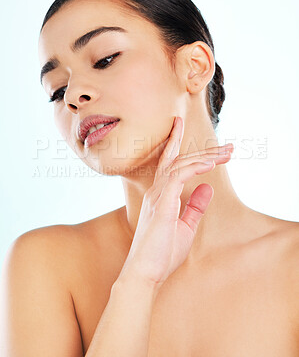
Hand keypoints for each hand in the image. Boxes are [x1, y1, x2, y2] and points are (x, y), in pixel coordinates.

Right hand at [118, 116, 232, 289]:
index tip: (182, 124)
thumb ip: (195, 207)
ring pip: (179, 165)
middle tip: (229, 148)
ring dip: (204, 157)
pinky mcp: (161, 204)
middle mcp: (156, 191)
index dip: (176, 142)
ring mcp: (157, 196)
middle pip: (179, 160)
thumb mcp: (185, 227)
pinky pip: (177, 177)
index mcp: (161, 195)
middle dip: (204, 151)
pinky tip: (209, 165)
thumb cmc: (162, 253)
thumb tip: (208, 187)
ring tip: (225, 154)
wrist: (144, 273)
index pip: (169, 163)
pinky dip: (193, 167)